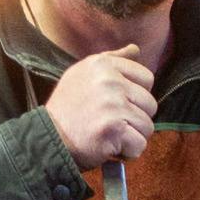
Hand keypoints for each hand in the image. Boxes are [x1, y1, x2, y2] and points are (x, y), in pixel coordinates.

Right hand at [45, 44, 155, 169]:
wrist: (48, 137)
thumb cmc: (70, 107)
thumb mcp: (83, 73)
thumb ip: (112, 60)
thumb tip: (136, 49)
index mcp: (103, 64)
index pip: (147, 78)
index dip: (135, 95)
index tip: (115, 102)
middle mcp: (109, 81)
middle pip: (150, 104)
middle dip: (135, 117)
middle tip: (109, 120)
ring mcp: (112, 105)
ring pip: (147, 125)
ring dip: (132, 135)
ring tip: (109, 132)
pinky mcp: (114, 128)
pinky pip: (140, 143)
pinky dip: (128, 150)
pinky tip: (110, 145)